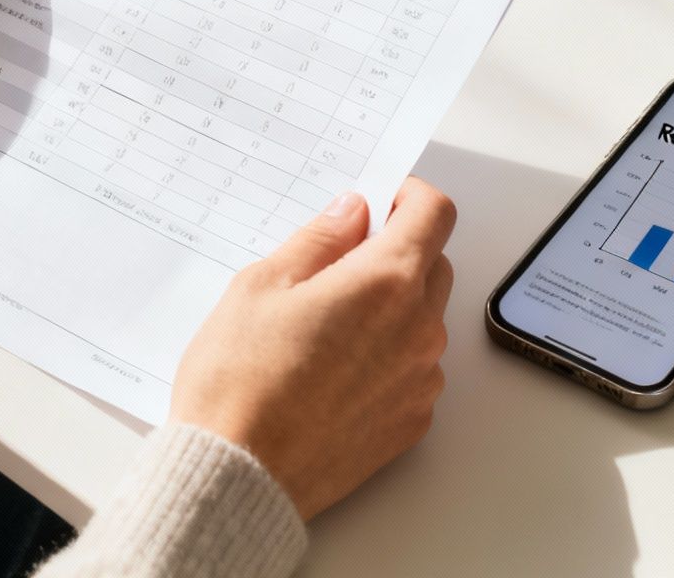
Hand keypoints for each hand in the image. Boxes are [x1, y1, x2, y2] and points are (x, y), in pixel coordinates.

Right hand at [169, 177, 454, 519]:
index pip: (434, 213)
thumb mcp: (261, 285)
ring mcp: (420, 380)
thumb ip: (318, 241)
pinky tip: (333, 373)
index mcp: (384, 282)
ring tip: (326, 329)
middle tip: (337, 265)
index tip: (380, 202)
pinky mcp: (412, 423)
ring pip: (423, 320)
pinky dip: (388, 359)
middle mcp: (418, 329)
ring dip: (392, 309)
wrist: (239, 476)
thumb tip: (351, 213)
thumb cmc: (239, 382)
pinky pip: (414, 370)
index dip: (408, 197)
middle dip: (396, 251)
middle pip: (434, 265)